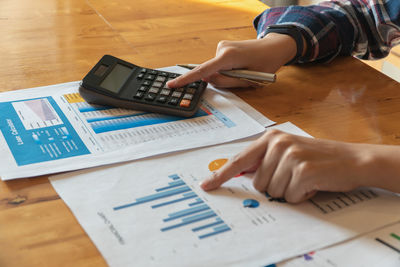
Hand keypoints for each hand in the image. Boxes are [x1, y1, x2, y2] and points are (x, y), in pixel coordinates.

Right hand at [167, 33, 296, 88]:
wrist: (274, 47)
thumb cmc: (266, 63)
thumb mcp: (249, 79)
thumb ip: (226, 82)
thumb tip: (208, 80)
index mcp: (228, 56)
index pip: (203, 71)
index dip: (186, 79)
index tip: (172, 85)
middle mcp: (221, 49)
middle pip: (212, 74)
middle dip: (224, 80)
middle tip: (244, 77)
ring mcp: (222, 47)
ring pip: (216, 71)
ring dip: (228, 75)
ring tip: (246, 70)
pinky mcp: (223, 49)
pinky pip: (219, 66)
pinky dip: (228, 70)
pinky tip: (241, 66)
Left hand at [201, 129, 399, 202]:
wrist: (352, 159)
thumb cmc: (318, 158)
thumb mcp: (288, 152)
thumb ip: (264, 160)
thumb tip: (243, 175)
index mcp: (270, 138)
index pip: (240, 160)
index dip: (221, 175)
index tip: (207, 185)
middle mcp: (277, 143)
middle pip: (258, 183)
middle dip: (275, 186)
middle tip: (295, 176)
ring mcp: (290, 156)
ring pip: (273, 191)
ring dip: (289, 191)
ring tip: (305, 177)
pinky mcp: (302, 170)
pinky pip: (291, 196)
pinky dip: (302, 195)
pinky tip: (313, 183)